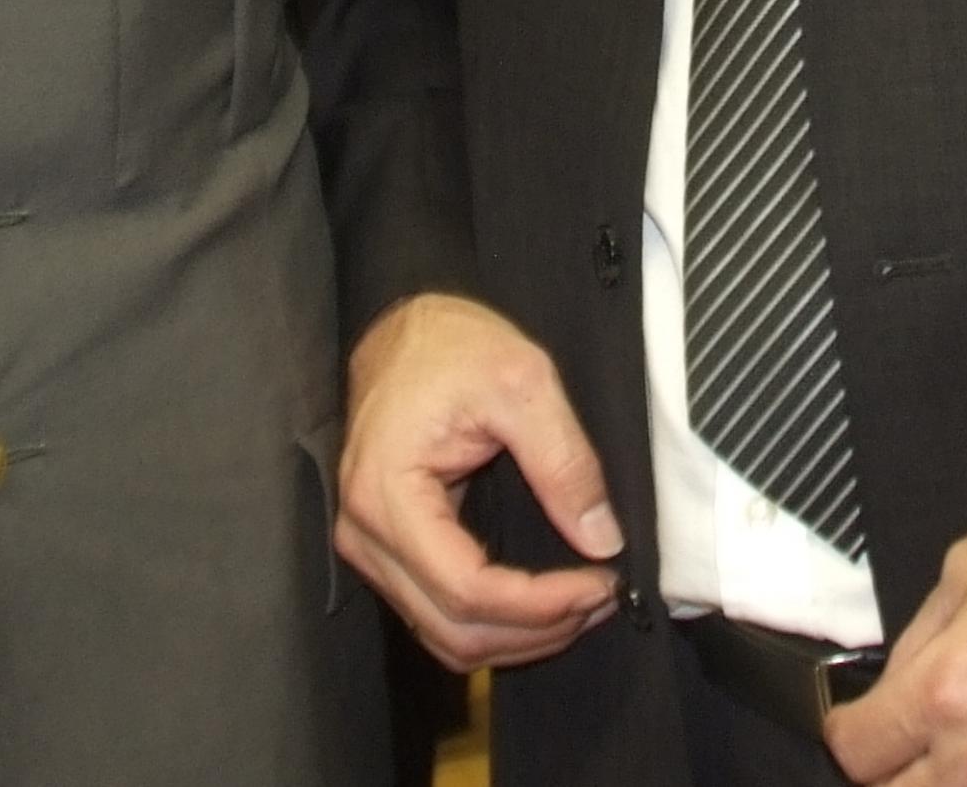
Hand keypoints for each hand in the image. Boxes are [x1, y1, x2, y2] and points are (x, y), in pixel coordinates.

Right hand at [337, 292, 625, 671]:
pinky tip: (542, 604)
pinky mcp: (388, 549)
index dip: (541, 604)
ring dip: (519, 636)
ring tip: (581, 604)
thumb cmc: (451, 345)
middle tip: (602, 597)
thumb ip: (564, 462)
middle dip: (538, 628)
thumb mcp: (523, 383)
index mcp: (386, 495)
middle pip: (455, 628)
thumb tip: (601, 538)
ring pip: (446, 635)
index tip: (601, 584)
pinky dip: (495, 624)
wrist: (404, 329)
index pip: (467, 589)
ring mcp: (370, 547)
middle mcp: (364, 534)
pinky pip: (439, 613)